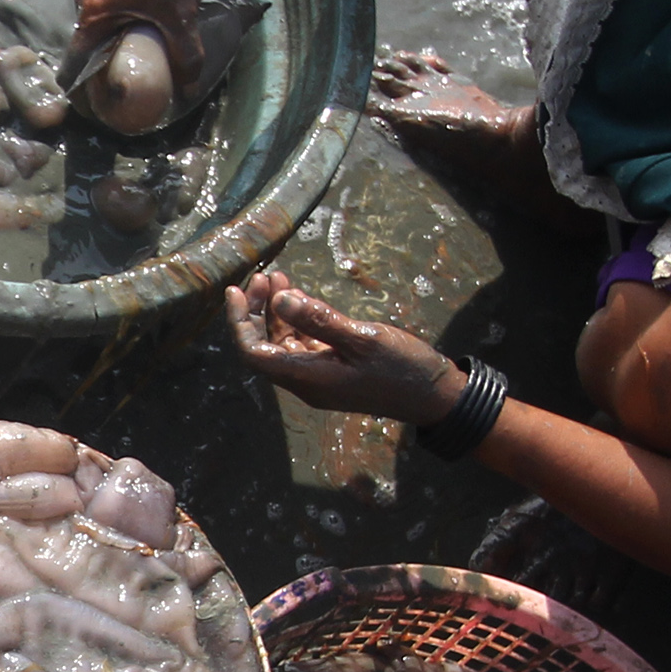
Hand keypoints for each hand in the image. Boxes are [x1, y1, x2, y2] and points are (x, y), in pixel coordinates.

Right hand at [69, 0, 213, 81]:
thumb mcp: (181, 14)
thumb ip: (185, 55)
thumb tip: (189, 88)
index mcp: (92, 9)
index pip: (77, 59)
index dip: (84, 83)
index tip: (95, 101)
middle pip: (89, 38)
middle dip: (104, 59)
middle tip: (124, 77)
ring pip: (100, 16)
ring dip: (115, 33)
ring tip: (136, 48)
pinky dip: (121, 11)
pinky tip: (144, 15)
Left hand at [224, 272, 467, 424]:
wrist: (435, 395)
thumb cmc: (402, 369)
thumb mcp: (363, 339)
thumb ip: (319, 319)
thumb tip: (279, 300)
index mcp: (308, 379)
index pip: (254, 354)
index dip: (238, 323)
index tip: (235, 291)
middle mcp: (307, 381)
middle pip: (264, 346)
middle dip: (256, 310)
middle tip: (264, 276)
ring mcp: (320, 376)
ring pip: (283, 342)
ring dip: (276, 311)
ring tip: (279, 277)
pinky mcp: (334, 368)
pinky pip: (304, 343)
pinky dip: (298, 319)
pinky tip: (301, 296)